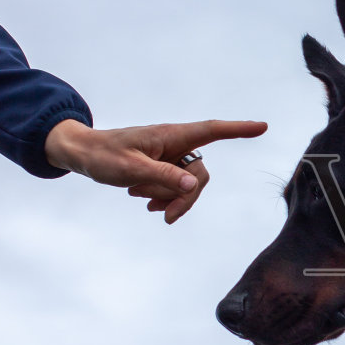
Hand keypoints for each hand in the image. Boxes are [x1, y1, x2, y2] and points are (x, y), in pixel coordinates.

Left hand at [44, 118, 267, 222]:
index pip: (212, 131)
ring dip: (168, 197)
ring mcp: (168, 156)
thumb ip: (164, 176)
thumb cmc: (104, 156)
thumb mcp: (131, 169)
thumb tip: (194, 183)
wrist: (82, 155)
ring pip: (186, 183)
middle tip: (164, 217)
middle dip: (185, 197)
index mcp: (171, 135)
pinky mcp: (161, 167)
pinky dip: (162, 197)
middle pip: (199, 174)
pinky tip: (142, 202)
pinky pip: (174, 186)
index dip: (238, 130)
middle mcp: (175, 144)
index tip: (262, 127)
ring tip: (140, 199)